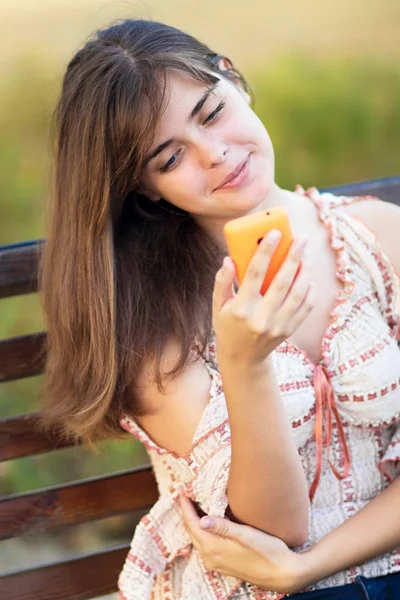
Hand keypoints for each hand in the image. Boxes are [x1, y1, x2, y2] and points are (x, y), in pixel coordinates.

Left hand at [179, 494, 308, 593]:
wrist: (282, 574)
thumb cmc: (268, 551)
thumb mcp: (246, 535)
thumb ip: (223, 527)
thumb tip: (202, 520)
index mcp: (213, 548)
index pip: (192, 523)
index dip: (186, 506)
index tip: (181, 490)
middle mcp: (210, 557)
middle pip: (191, 531)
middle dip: (187, 512)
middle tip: (186, 494)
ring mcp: (216, 562)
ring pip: (197, 538)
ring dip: (194, 521)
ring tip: (194, 504)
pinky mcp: (222, 564)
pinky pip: (204, 544)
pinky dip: (202, 530)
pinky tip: (207, 522)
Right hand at [213, 231, 314, 365]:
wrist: (243, 358)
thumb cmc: (228, 326)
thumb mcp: (218, 306)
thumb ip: (222, 282)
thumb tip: (229, 259)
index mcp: (240, 309)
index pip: (255, 274)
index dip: (266, 251)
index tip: (275, 233)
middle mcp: (261, 318)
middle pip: (282, 281)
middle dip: (293, 257)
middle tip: (300, 239)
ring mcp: (277, 326)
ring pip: (298, 293)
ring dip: (305, 270)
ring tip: (306, 253)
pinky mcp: (289, 330)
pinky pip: (306, 307)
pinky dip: (310, 290)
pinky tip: (308, 276)